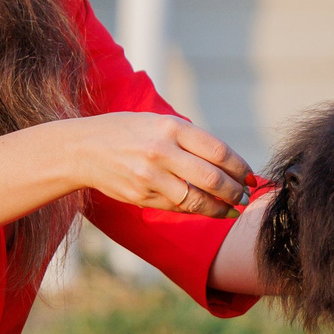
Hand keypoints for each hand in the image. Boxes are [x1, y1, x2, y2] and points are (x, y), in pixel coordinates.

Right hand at [67, 112, 251, 217]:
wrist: (82, 149)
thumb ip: (190, 139)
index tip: (251, 176)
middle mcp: (161, 152)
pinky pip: (177, 208)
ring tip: (233, 209)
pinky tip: (209, 210)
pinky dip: (197, 211)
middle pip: (212, 178)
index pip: (218, 151)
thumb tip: (227, 162)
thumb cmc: (127, 132)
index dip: (240, 167)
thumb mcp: (158, 122)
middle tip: (246, 196)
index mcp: (170, 128)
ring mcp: (150, 177)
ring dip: (221, 208)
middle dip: (235, 191)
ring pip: (197, 200)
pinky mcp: (141, 196)